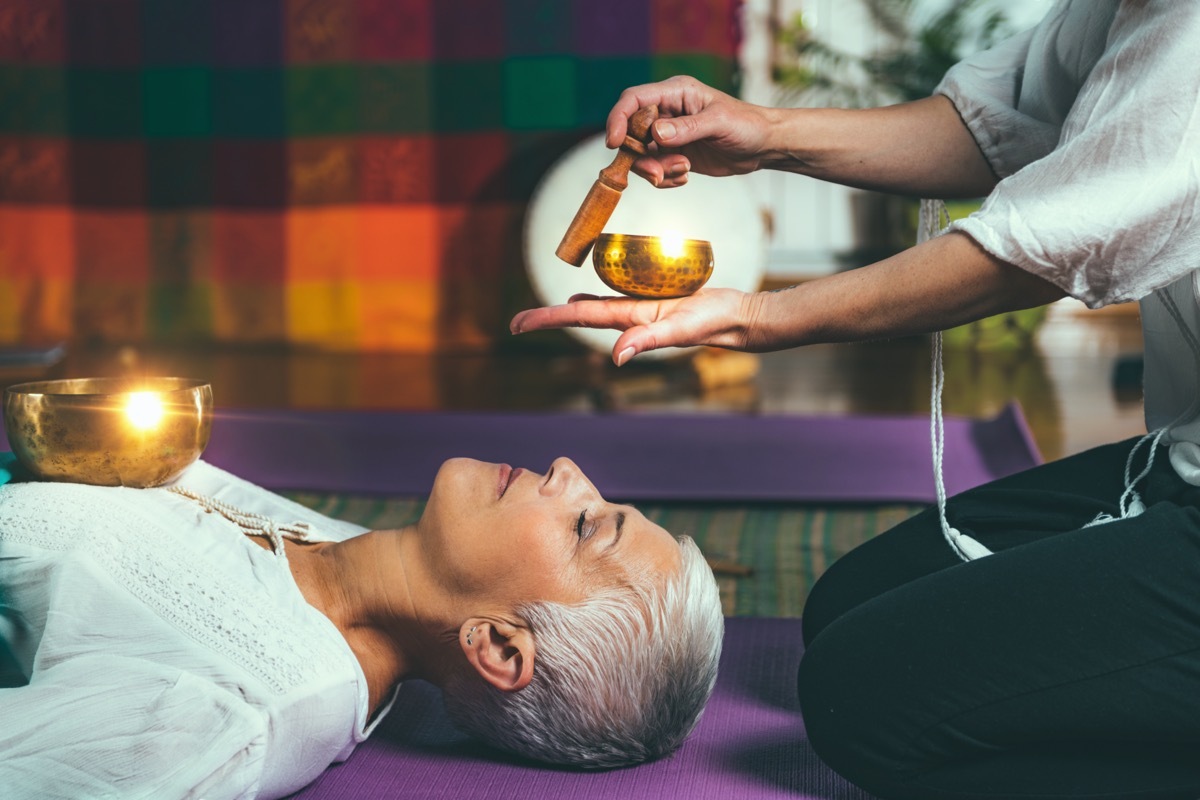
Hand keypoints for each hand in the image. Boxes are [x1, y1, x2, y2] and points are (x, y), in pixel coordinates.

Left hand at [510, 288, 761, 365]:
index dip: (546, 319)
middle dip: (549, 318)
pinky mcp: (657, 298)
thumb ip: (649, 340)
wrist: (739, 318)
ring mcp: (642, 308)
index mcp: (628, 322)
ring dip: (571, 309)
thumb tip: (616, 357)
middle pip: (580, 313)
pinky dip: (601, 292)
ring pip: (598, 305)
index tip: (516, 324)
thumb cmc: (714, 323)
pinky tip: (592, 290)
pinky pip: (621, 293)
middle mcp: (630, 317)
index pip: (578, 316)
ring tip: (548, 311)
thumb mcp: (681, 330)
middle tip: (516, 322)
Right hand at [606, 75, 776, 187]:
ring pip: (641, 155)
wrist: (762, 146)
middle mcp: (667, 112)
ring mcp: (669, 135)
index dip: (618, 119)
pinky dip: (665, 178)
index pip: (634, 100)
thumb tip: (656, 133)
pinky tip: (685, 177)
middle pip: (632, 132)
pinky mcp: (674, 154)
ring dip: (655, 169)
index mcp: (675, 93)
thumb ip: (687, 128)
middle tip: (657, 174)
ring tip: (682, 171)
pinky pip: (655, 169)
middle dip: (640, 156)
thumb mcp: (719, 123)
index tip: (613, 143)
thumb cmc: (746, 125)